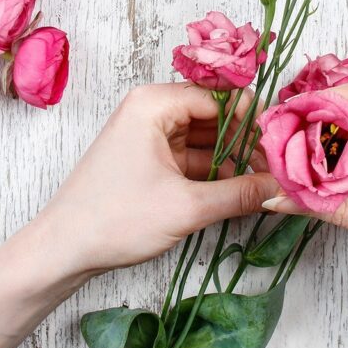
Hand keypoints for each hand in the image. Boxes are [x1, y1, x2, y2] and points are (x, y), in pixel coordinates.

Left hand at [33, 83, 276, 286]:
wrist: (64, 250)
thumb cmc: (114, 219)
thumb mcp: (187, 207)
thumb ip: (241, 193)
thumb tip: (283, 188)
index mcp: (154, 102)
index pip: (220, 97)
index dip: (253, 121)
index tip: (280, 147)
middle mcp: (151, 109)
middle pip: (213, 116)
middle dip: (245, 143)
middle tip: (276, 169)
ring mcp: (148, 134)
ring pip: (204, 139)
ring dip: (232, 160)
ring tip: (263, 184)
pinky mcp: (148, 159)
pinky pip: (190, 157)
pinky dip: (213, 173)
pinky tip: (237, 191)